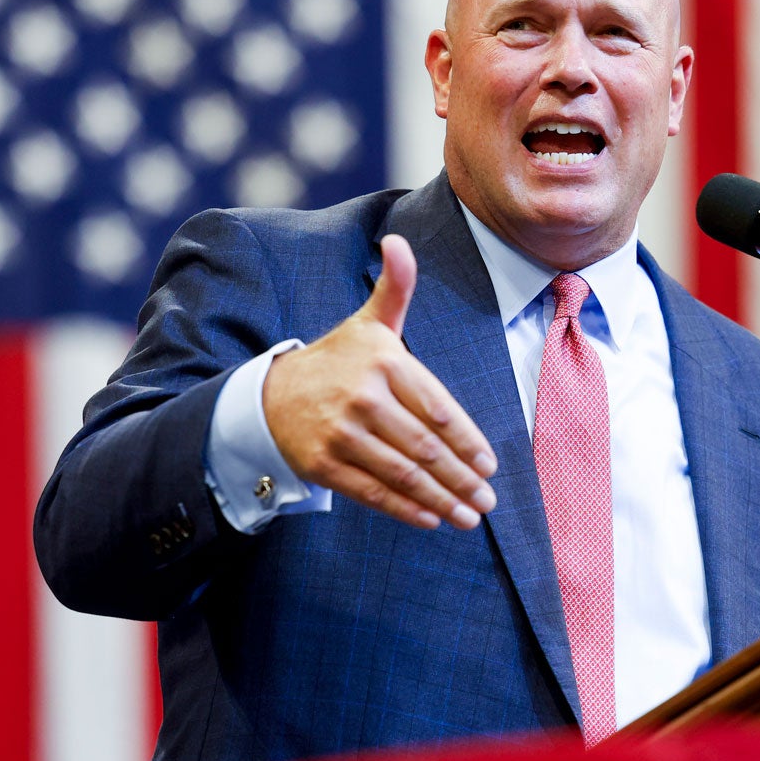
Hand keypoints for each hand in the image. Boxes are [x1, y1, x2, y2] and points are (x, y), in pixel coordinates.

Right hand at [261, 234, 497, 529]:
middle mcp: (363, 398)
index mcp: (383, 362)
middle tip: (488, 499)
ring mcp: (341, 434)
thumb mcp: (369, 322)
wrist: (270, 394)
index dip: (468, 442)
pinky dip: (405, 509)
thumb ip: (395, 287)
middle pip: (425, 447)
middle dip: (462, 478)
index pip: (439, 409)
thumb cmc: (338, 360)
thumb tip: (398, 241)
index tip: (489, 465)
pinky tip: (431, 519)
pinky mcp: (323, 464)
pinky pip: (372, 492)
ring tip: (469, 516)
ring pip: (403, 474)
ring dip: (441, 499)